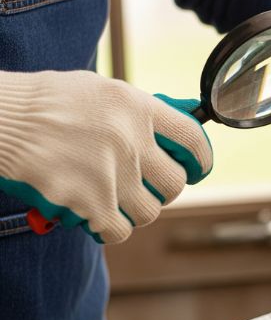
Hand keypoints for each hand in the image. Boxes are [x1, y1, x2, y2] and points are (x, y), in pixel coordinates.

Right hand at [0, 70, 212, 243]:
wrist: (3, 118)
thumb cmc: (47, 101)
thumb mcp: (101, 90)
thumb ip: (136, 111)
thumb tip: (165, 132)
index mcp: (140, 107)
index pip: (192, 138)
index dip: (202, 159)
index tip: (198, 170)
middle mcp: (132, 139)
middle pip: (174, 182)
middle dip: (164, 191)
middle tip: (147, 189)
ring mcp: (112, 171)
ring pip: (149, 210)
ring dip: (135, 211)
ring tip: (115, 202)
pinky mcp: (88, 200)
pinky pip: (118, 230)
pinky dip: (109, 229)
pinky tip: (96, 219)